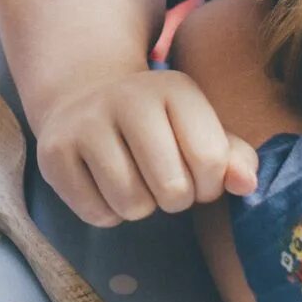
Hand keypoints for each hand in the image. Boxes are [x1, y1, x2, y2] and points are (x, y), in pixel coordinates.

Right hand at [36, 70, 259, 227]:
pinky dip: (106, 212)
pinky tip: (103, 184)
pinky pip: (96, 213)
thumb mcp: (197, 127)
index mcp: (174, 88)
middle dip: (175, 199)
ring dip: (139, 207)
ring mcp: (86, 122)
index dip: (210, 184)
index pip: (211, 162)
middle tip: (163, 180)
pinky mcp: (54, 151)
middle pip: (172, 188)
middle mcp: (128, 97)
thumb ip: (231, 156)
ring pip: (132, 204)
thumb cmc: (157, 124)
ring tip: (134, 181)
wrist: (84, 96)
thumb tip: (247, 184)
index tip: (196, 173)